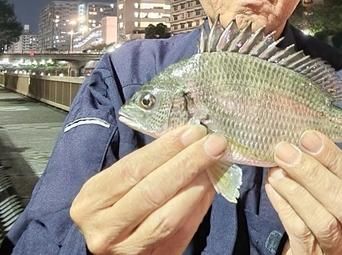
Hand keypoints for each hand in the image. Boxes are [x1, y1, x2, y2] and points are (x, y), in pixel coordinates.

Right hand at [70, 125, 227, 254]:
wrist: (111, 243)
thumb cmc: (115, 203)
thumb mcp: (117, 183)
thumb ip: (149, 164)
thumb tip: (190, 139)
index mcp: (93, 200)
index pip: (133, 169)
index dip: (166, 148)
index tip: (193, 131)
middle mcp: (105, 229)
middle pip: (153, 192)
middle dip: (187, 163)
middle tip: (213, 144)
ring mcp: (126, 251)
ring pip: (168, 218)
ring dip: (197, 186)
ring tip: (215, 164)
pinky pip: (181, 235)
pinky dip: (198, 209)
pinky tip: (210, 188)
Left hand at [265, 131, 341, 253]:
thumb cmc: (332, 221)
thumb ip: (332, 176)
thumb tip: (305, 140)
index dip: (332, 158)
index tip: (308, 137)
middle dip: (313, 172)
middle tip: (286, 151)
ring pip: (323, 221)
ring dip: (296, 190)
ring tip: (276, 170)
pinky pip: (301, 233)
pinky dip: (285, 207)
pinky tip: (273, 189)